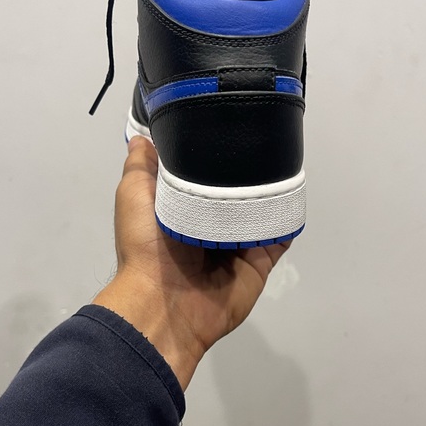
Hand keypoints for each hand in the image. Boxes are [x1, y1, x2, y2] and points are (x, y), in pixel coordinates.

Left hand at [93, 137, 291, 388]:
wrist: (164, 303)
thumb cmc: (145, 245)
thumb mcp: (133, 196)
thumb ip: (140, 167)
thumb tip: (142, 137)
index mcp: (184, 210)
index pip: (203, 175)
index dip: (212, 153)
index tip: (225, 122)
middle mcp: (212, 225)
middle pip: (236, 192)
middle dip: (246, 170)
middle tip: (262, 136)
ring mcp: (239, 244)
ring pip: (260, 210)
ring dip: (269, 190)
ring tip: (283, 156)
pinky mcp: (260, 261)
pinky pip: (279, 235)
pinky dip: (286, 217)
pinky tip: (292, 190)